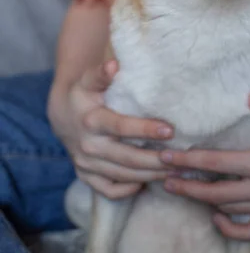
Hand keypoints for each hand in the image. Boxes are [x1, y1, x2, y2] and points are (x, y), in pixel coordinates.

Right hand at [48, 60, 172, 198]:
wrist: (62, 113)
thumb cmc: (84, 92)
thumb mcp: (89, 80)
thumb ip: (102, 73)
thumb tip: (114, 65)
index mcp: (91, 120)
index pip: (121, 127)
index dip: (145, 130)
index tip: (170, 130)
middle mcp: (88, 145)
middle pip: (126, 158)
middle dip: (154, 160)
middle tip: (180, 158)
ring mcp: (86, 163)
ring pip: (122, 175)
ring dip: (149, 175)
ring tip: (174, 171)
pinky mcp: (86, 175)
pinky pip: (107, 189)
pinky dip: (126, 190)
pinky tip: (146, 183)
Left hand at [159, 94, 249, 239]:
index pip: (218, 164)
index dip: (190, 161)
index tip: (168, 157)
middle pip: (217, 192)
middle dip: (188, 186)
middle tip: (163, 178)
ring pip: (230, 209)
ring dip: (203, 201)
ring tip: (181, 189)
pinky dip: (231, 229)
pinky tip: (216, 216)